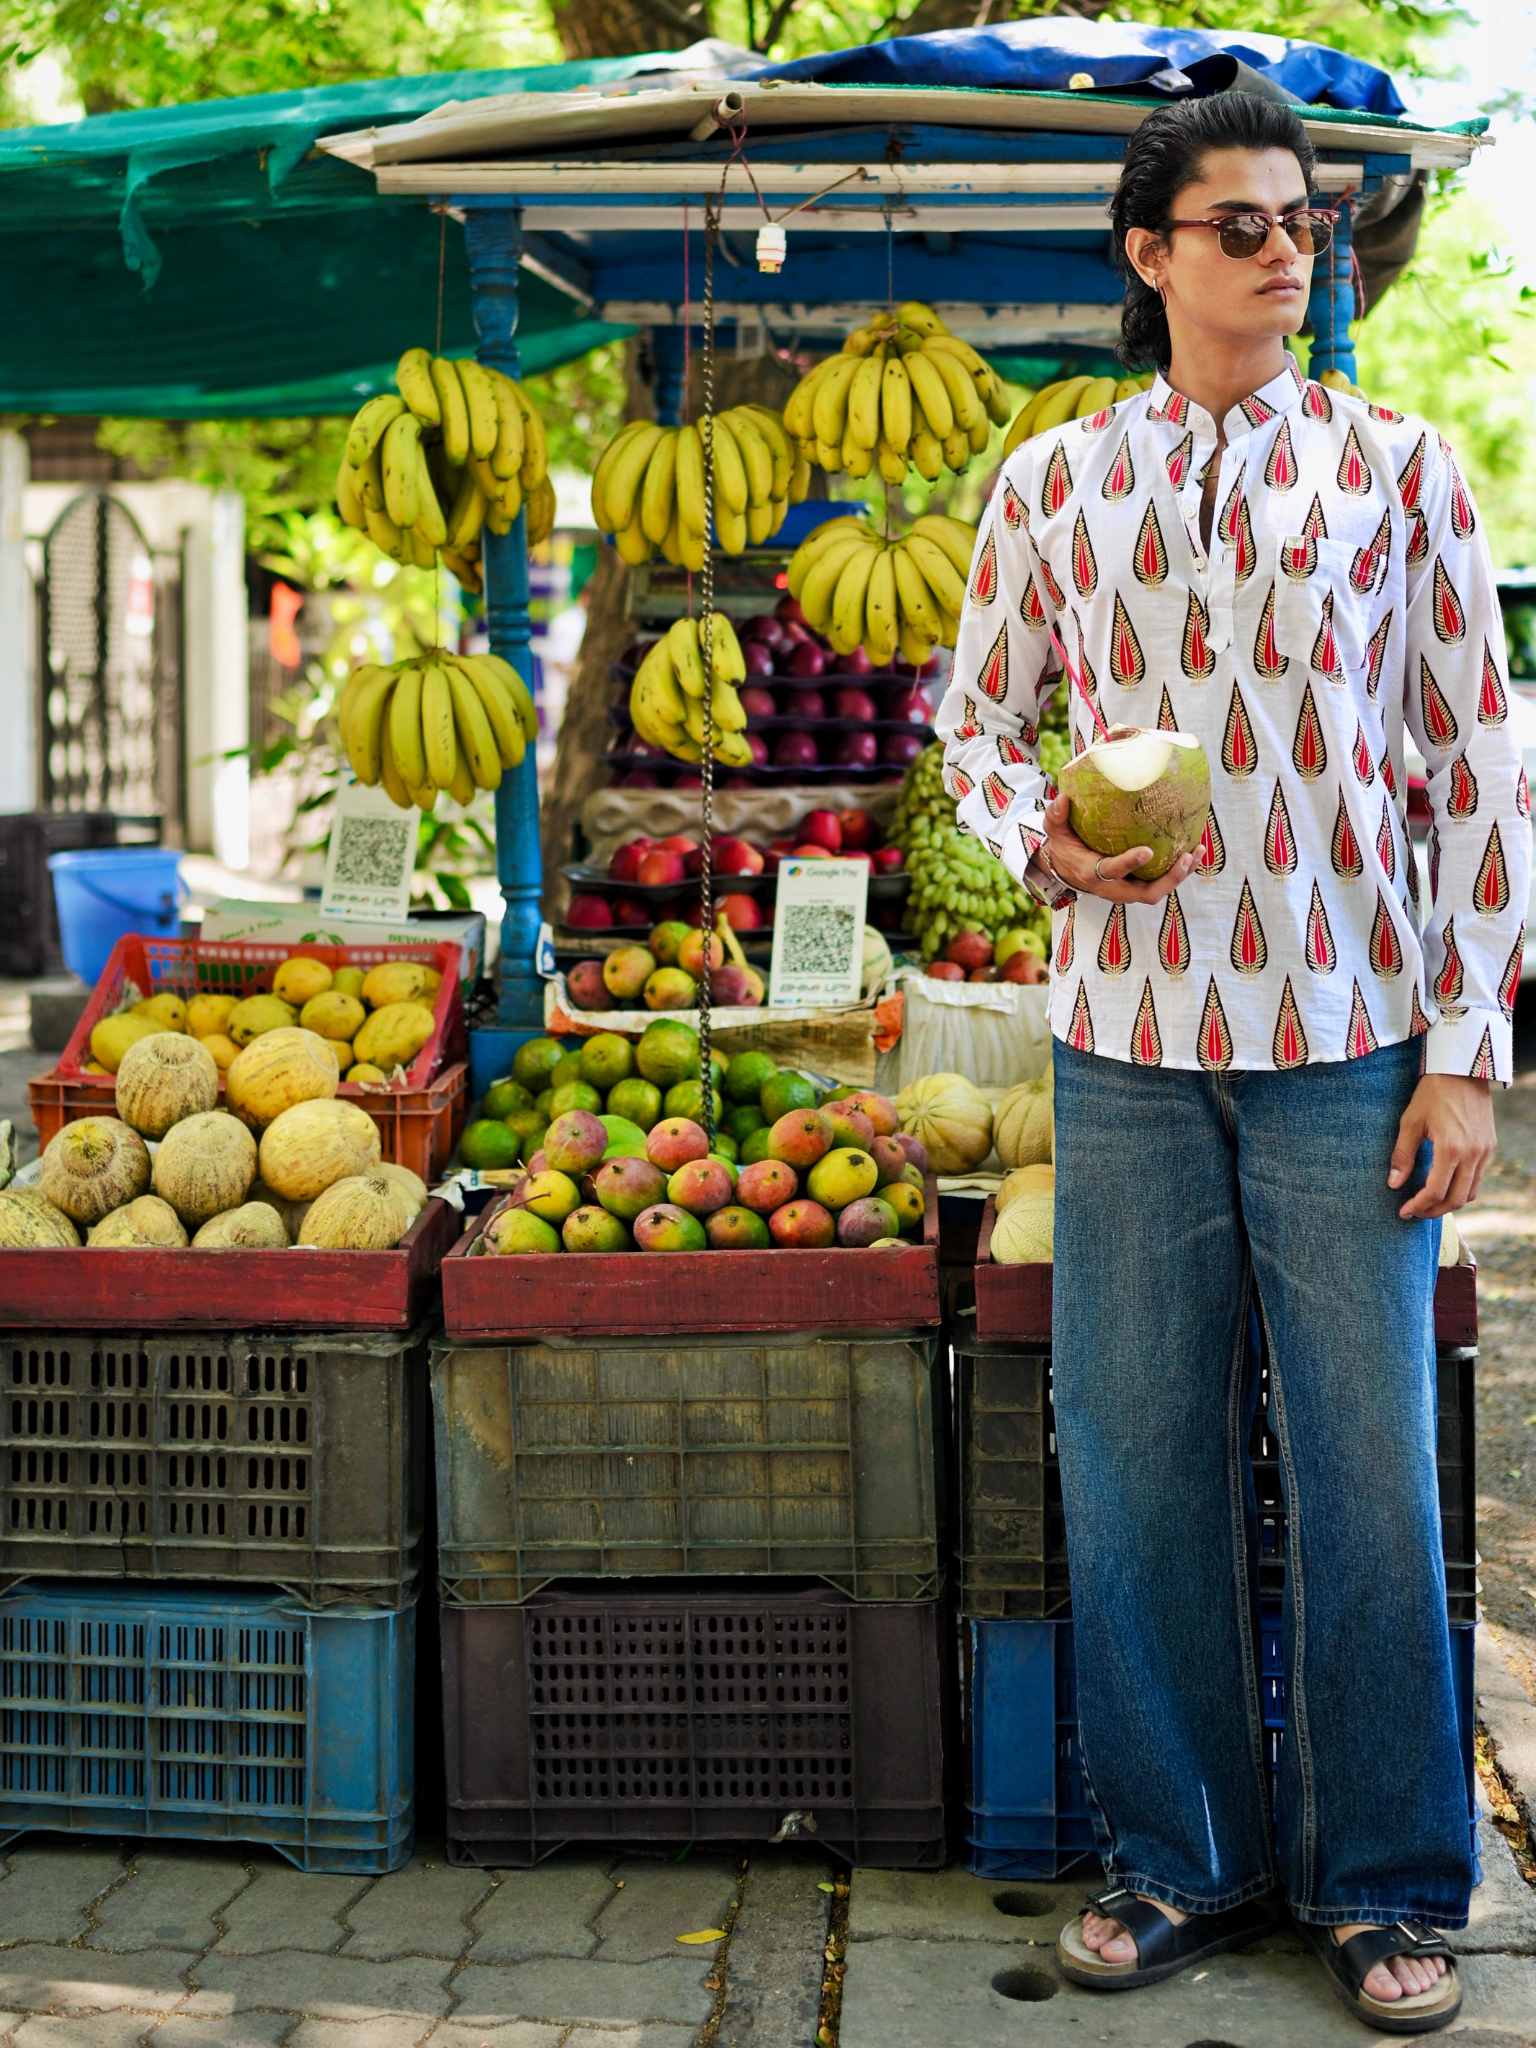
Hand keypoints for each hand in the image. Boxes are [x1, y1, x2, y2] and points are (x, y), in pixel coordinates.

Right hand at [1041, 792, 1194, 902]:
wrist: (1065, 870)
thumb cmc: (1063, 847)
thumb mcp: (1054, 832)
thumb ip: (1056, 816)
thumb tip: (1063, 798)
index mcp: (1091, 873)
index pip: (1111, 871)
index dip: (1129, 864)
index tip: (1148, 850)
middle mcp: (1112, 888)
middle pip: (1145, 893)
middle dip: (1168, 879)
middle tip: (1185, 857)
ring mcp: (1126, 890)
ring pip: (1157, 891)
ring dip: (1179, 875)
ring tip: (1196, 852)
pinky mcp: (1136, 886)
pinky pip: (1160, 884)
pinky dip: (1178, 871)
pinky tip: (1194, 851)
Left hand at [1389, 1073, 1495, 1218]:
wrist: (1461, 1071)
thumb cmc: (1432, 1094)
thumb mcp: (1410, 1122)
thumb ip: (1402, 1155)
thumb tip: (1393, 1184)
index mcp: (1451, 1148)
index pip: (1435, 1191)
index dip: (1418, 1206)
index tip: (1404, 1211)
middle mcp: (1473, 1154)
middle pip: (1456, 1199)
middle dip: (1434, 1211)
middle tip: (1415, 1212)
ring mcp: (1485, 1151)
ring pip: (1471, 1192)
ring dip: (1449, 1203)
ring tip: (1429, 1203)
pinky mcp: (1489, 1147)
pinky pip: (1478, 1178)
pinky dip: (1462, 1189)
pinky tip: (1445, 1186)